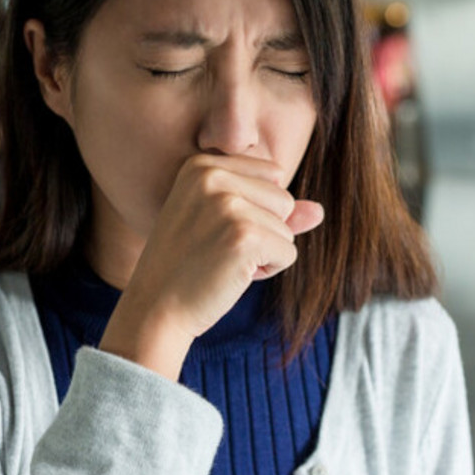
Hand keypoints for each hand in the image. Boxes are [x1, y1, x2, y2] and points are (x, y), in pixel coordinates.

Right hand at [99, 154, 323, 379]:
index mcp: (202, 166)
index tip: (215, 231)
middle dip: (264, 232)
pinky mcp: (244, 237)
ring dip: (265, 253)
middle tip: (218, 250)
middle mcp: (213, 177)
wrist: (155, 309)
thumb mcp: (224, 226)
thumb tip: (319, 211)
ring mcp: (227, 206)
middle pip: (283, 200)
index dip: (256, 212)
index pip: (272, 176)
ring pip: (287, 228)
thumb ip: (272, 211)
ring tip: (222, 263)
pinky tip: (232, 276)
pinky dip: (268, 271)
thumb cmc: (189, 268)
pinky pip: (288, 253)